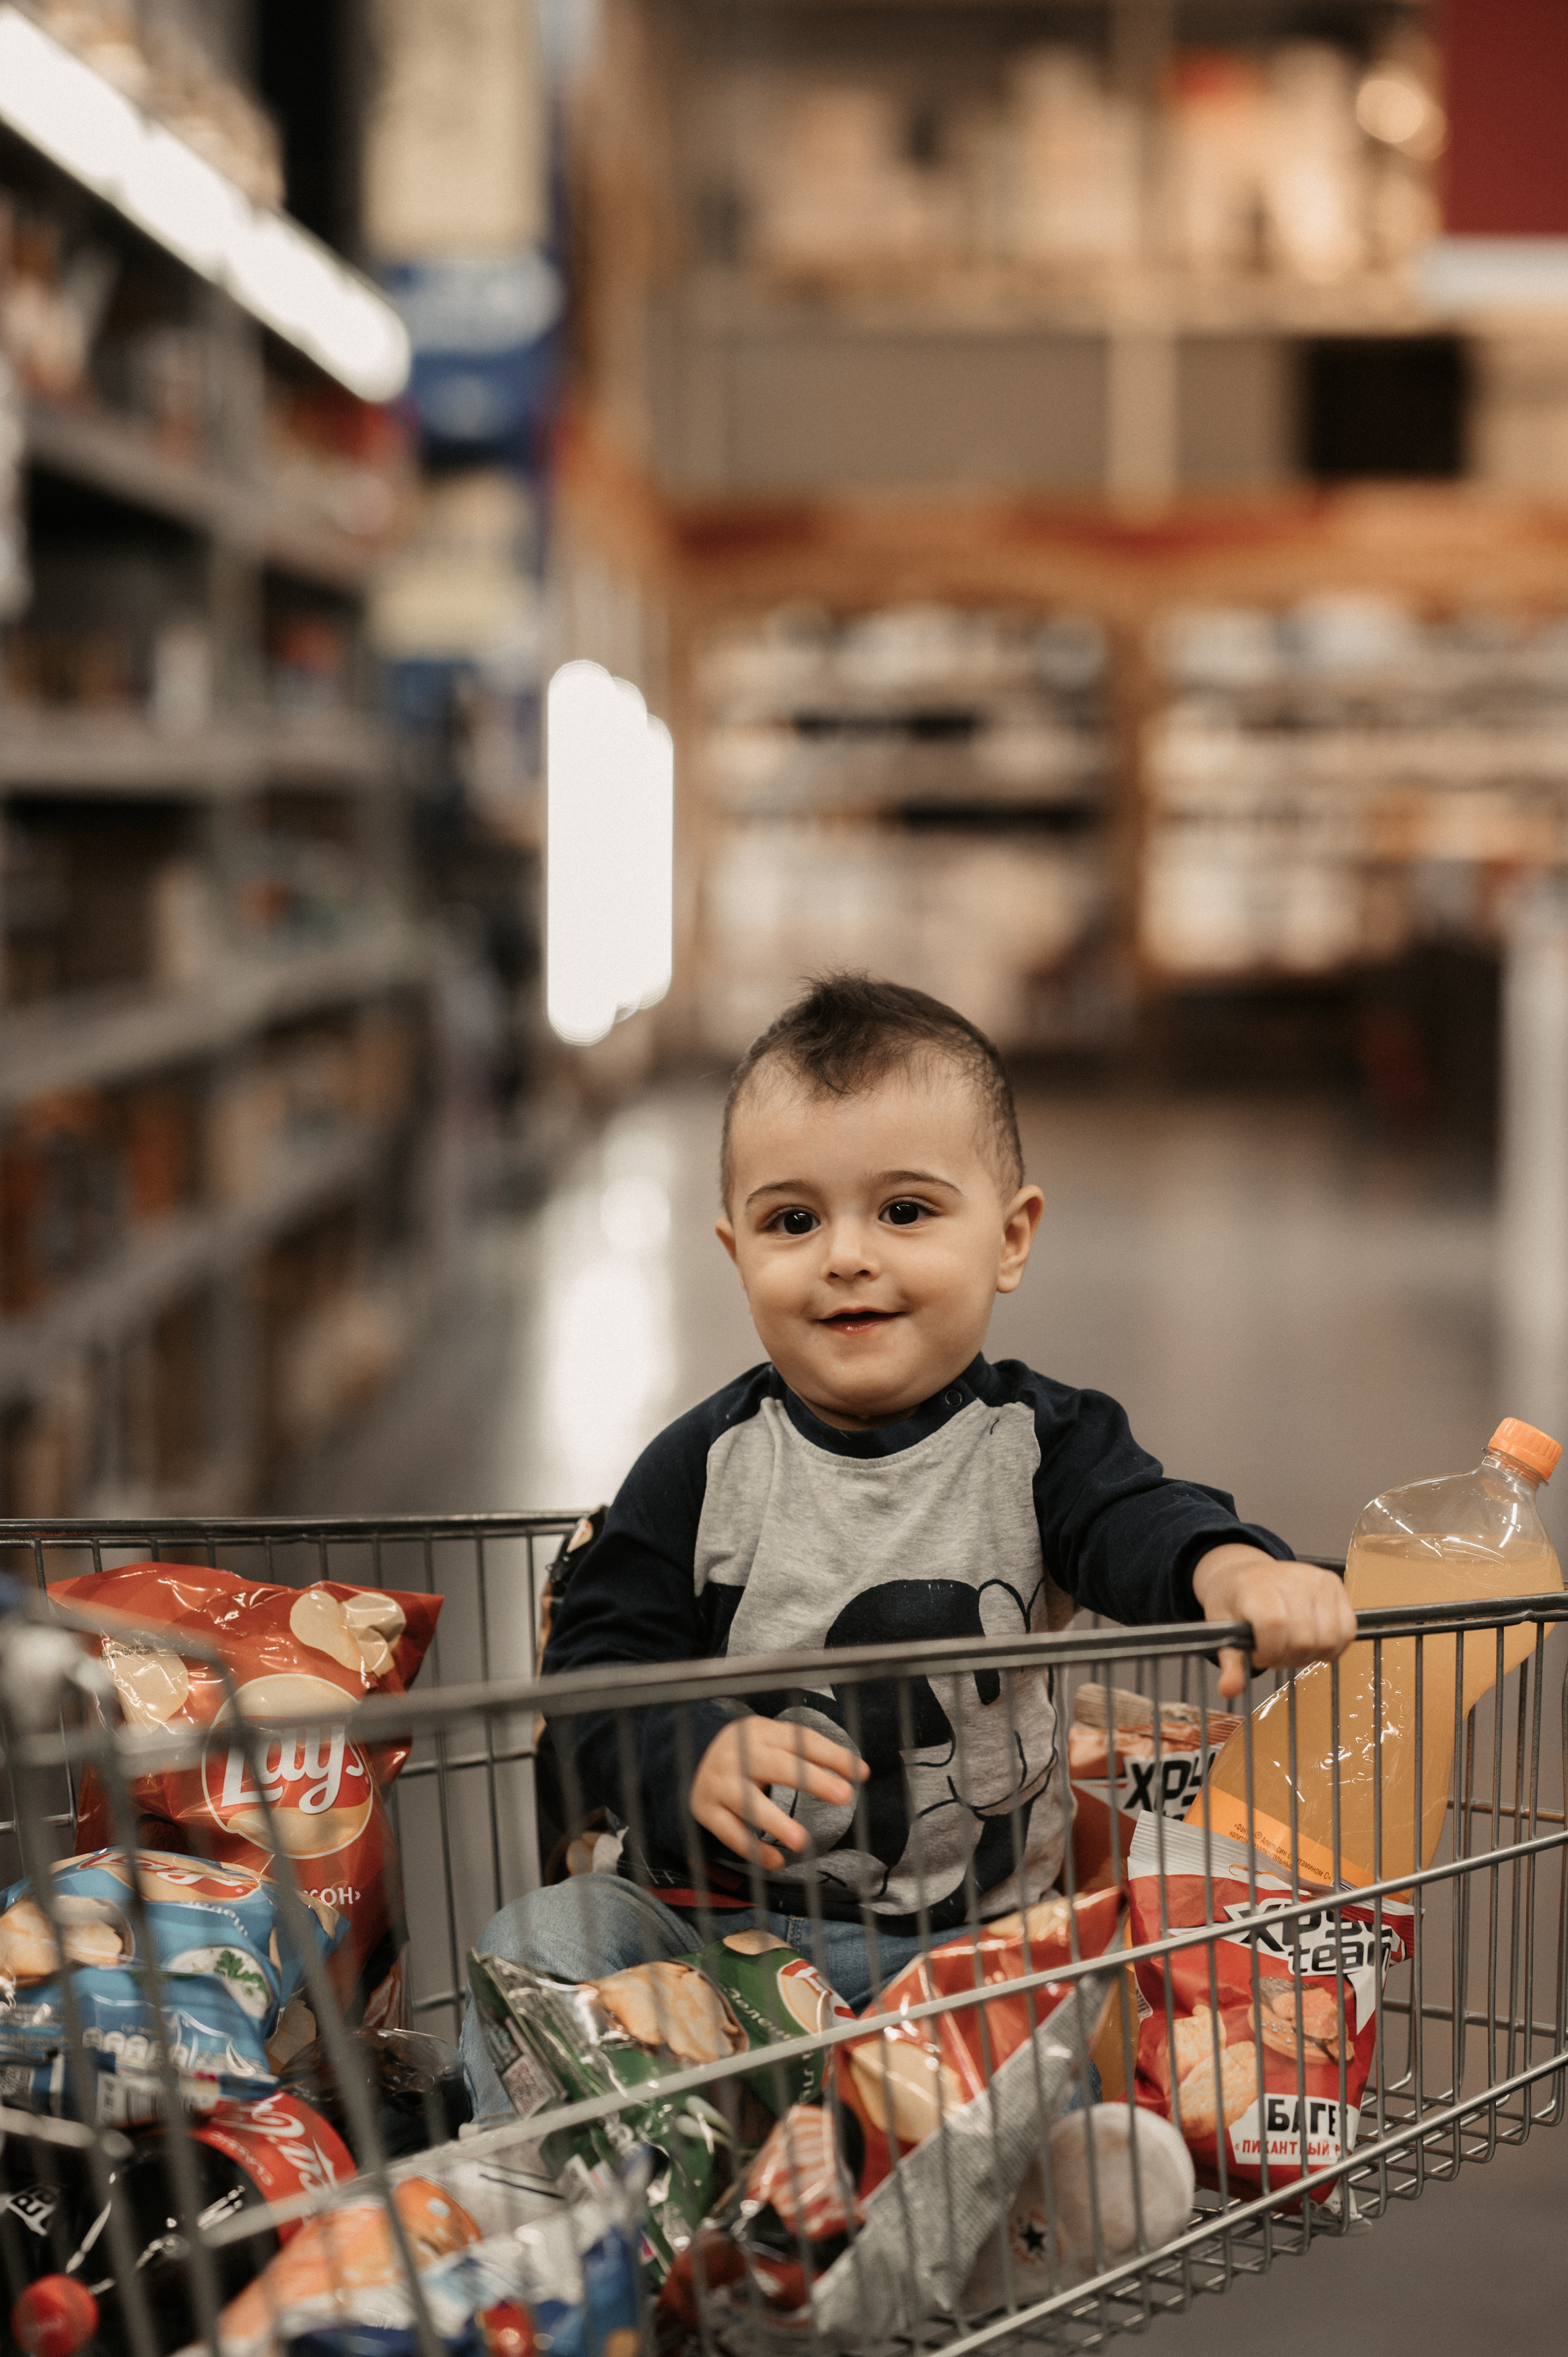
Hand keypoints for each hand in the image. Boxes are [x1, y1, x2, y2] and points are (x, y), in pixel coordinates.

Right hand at [689, 1716, 868, 1870]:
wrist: (690, 1756)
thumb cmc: (749, 1752)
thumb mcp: (773, 1740)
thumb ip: (810, 1753)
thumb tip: (860, 1771)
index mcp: (761, 1732)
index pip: (801, 1740)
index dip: (832, 1755)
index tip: (861, 1772)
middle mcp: (738, 1754)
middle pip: (776, 1766)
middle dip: (810, 1780)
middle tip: (844, 1796)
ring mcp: (720, 1783)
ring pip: (748, 1803)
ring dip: (775, 1822)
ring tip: (802, 1842)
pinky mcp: (706, 1810)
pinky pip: (730, 1833)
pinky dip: (752, 1849)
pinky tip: (776, 1862)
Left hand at [1192, 1544, 1356, 1701]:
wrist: (1248, 1574)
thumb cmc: (1236, 1602)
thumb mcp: (1222, 1628)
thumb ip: (1230, 1661)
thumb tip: (1228, 1690)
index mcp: (1258, 1587)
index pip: (1275, 1626)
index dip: (1269, 1651)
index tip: (1258, 1654)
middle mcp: (1291, 1578)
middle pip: (1304, 1639)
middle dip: (1287, 1658)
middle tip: (1273, 1653)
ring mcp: (1317, 1579)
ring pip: (1328, 1639)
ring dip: (1310, 1655)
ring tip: (1291, 1647)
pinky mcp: (1335, 1584)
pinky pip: (1347, 1630)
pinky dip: (1332, 1646)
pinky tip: (1312, 1644)